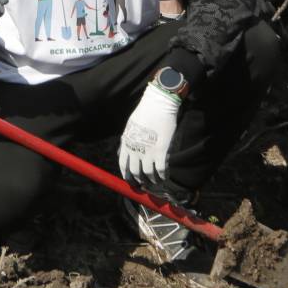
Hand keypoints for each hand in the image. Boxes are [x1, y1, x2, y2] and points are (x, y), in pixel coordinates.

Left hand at [118, 79, 181, 193]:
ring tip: (156, 182)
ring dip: (153, 181)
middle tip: (145, 184)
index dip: (127, 176)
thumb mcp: (130, 126)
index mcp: (126, 143)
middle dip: (140, 181)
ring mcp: (148, 152)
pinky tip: (165, 177)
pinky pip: (161, 170)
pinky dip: (163, 176)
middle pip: (136, 173)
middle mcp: (135, 150)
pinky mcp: (161, 151)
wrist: (158, 104)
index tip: (131, 181)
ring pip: (149, 174)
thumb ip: (128, 140)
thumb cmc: (145, 112)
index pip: (123, 165)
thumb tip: (126, 151)